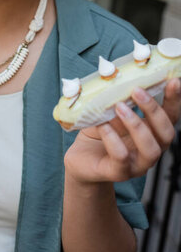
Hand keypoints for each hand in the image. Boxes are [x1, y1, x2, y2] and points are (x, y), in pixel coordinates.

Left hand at [64, 78, 180, 183]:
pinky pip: (121, 158)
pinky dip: (113, 139)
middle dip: (154, 110)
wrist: (80, 159)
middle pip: (166, 134)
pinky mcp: (117, 172)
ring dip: (137, 125)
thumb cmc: (100, 132)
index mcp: (152, 133)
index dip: (174, 100)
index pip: (170, 117)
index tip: (174, 81)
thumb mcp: (110, 113)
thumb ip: (119, 100)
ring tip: (119, 107)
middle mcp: (150, 150)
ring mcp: (136, 165)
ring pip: (151, 150)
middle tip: (136, 90)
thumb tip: (120, 78)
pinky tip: (103, 125)